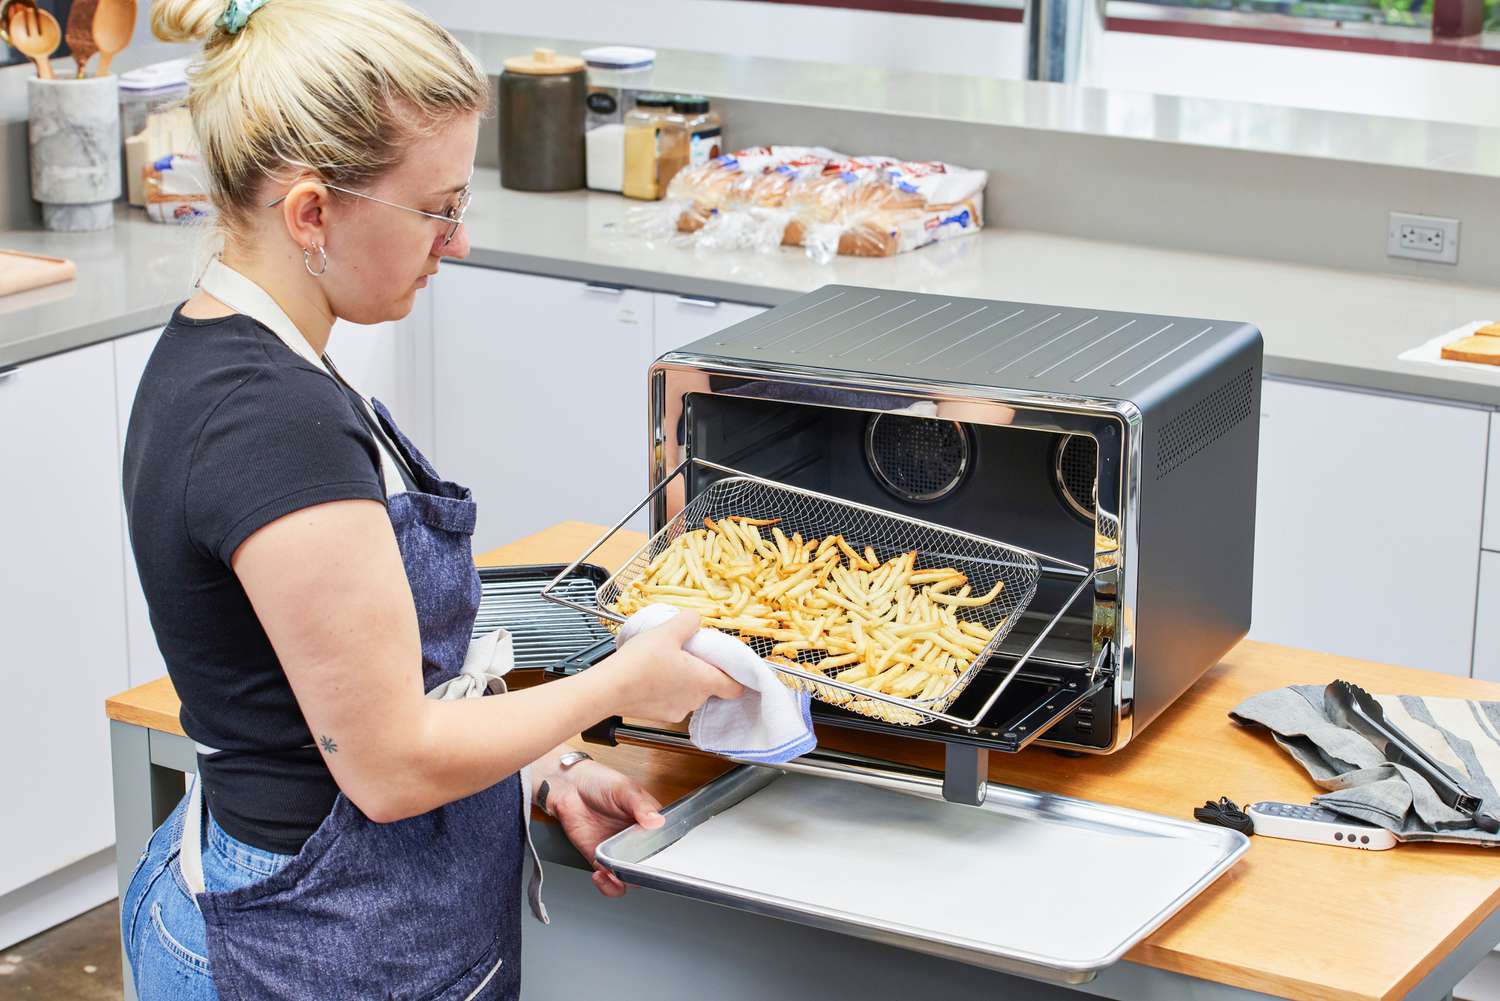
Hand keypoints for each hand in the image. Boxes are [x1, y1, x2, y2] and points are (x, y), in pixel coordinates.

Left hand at [545, 759, 663, 896]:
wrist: (567, 788)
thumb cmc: (599, 782)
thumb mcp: (624, 789)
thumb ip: (641, 806)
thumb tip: (657, 821)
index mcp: (648, 821)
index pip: (665, 844)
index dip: (666, 856)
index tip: (660, 862)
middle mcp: (636, 839)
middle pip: (649, 865)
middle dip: (645, 874)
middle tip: (637, 870)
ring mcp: (618, 851)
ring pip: (631, 878)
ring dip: (626, 882)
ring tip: (618, 875)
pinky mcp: (601, 859)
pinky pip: (610, 880)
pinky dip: (608, 885)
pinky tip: (603, 875)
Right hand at [597, 609, 744, 721]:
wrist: (608, 688)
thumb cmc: (640, 662)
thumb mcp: (667, 631)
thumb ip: (687, 621)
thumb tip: (695, 619)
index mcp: (704, 681)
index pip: (735, 687)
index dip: (735, 675)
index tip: (726, 663)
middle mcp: (695, 700)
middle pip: (709, 686)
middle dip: (701, 669)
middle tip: (687, 652)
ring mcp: (676, 711)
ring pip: (689, 693)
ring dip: (683, 680)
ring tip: (665, 662)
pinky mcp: (659, 716)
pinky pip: (671, 701)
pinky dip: (666, 690)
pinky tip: (651, 676)